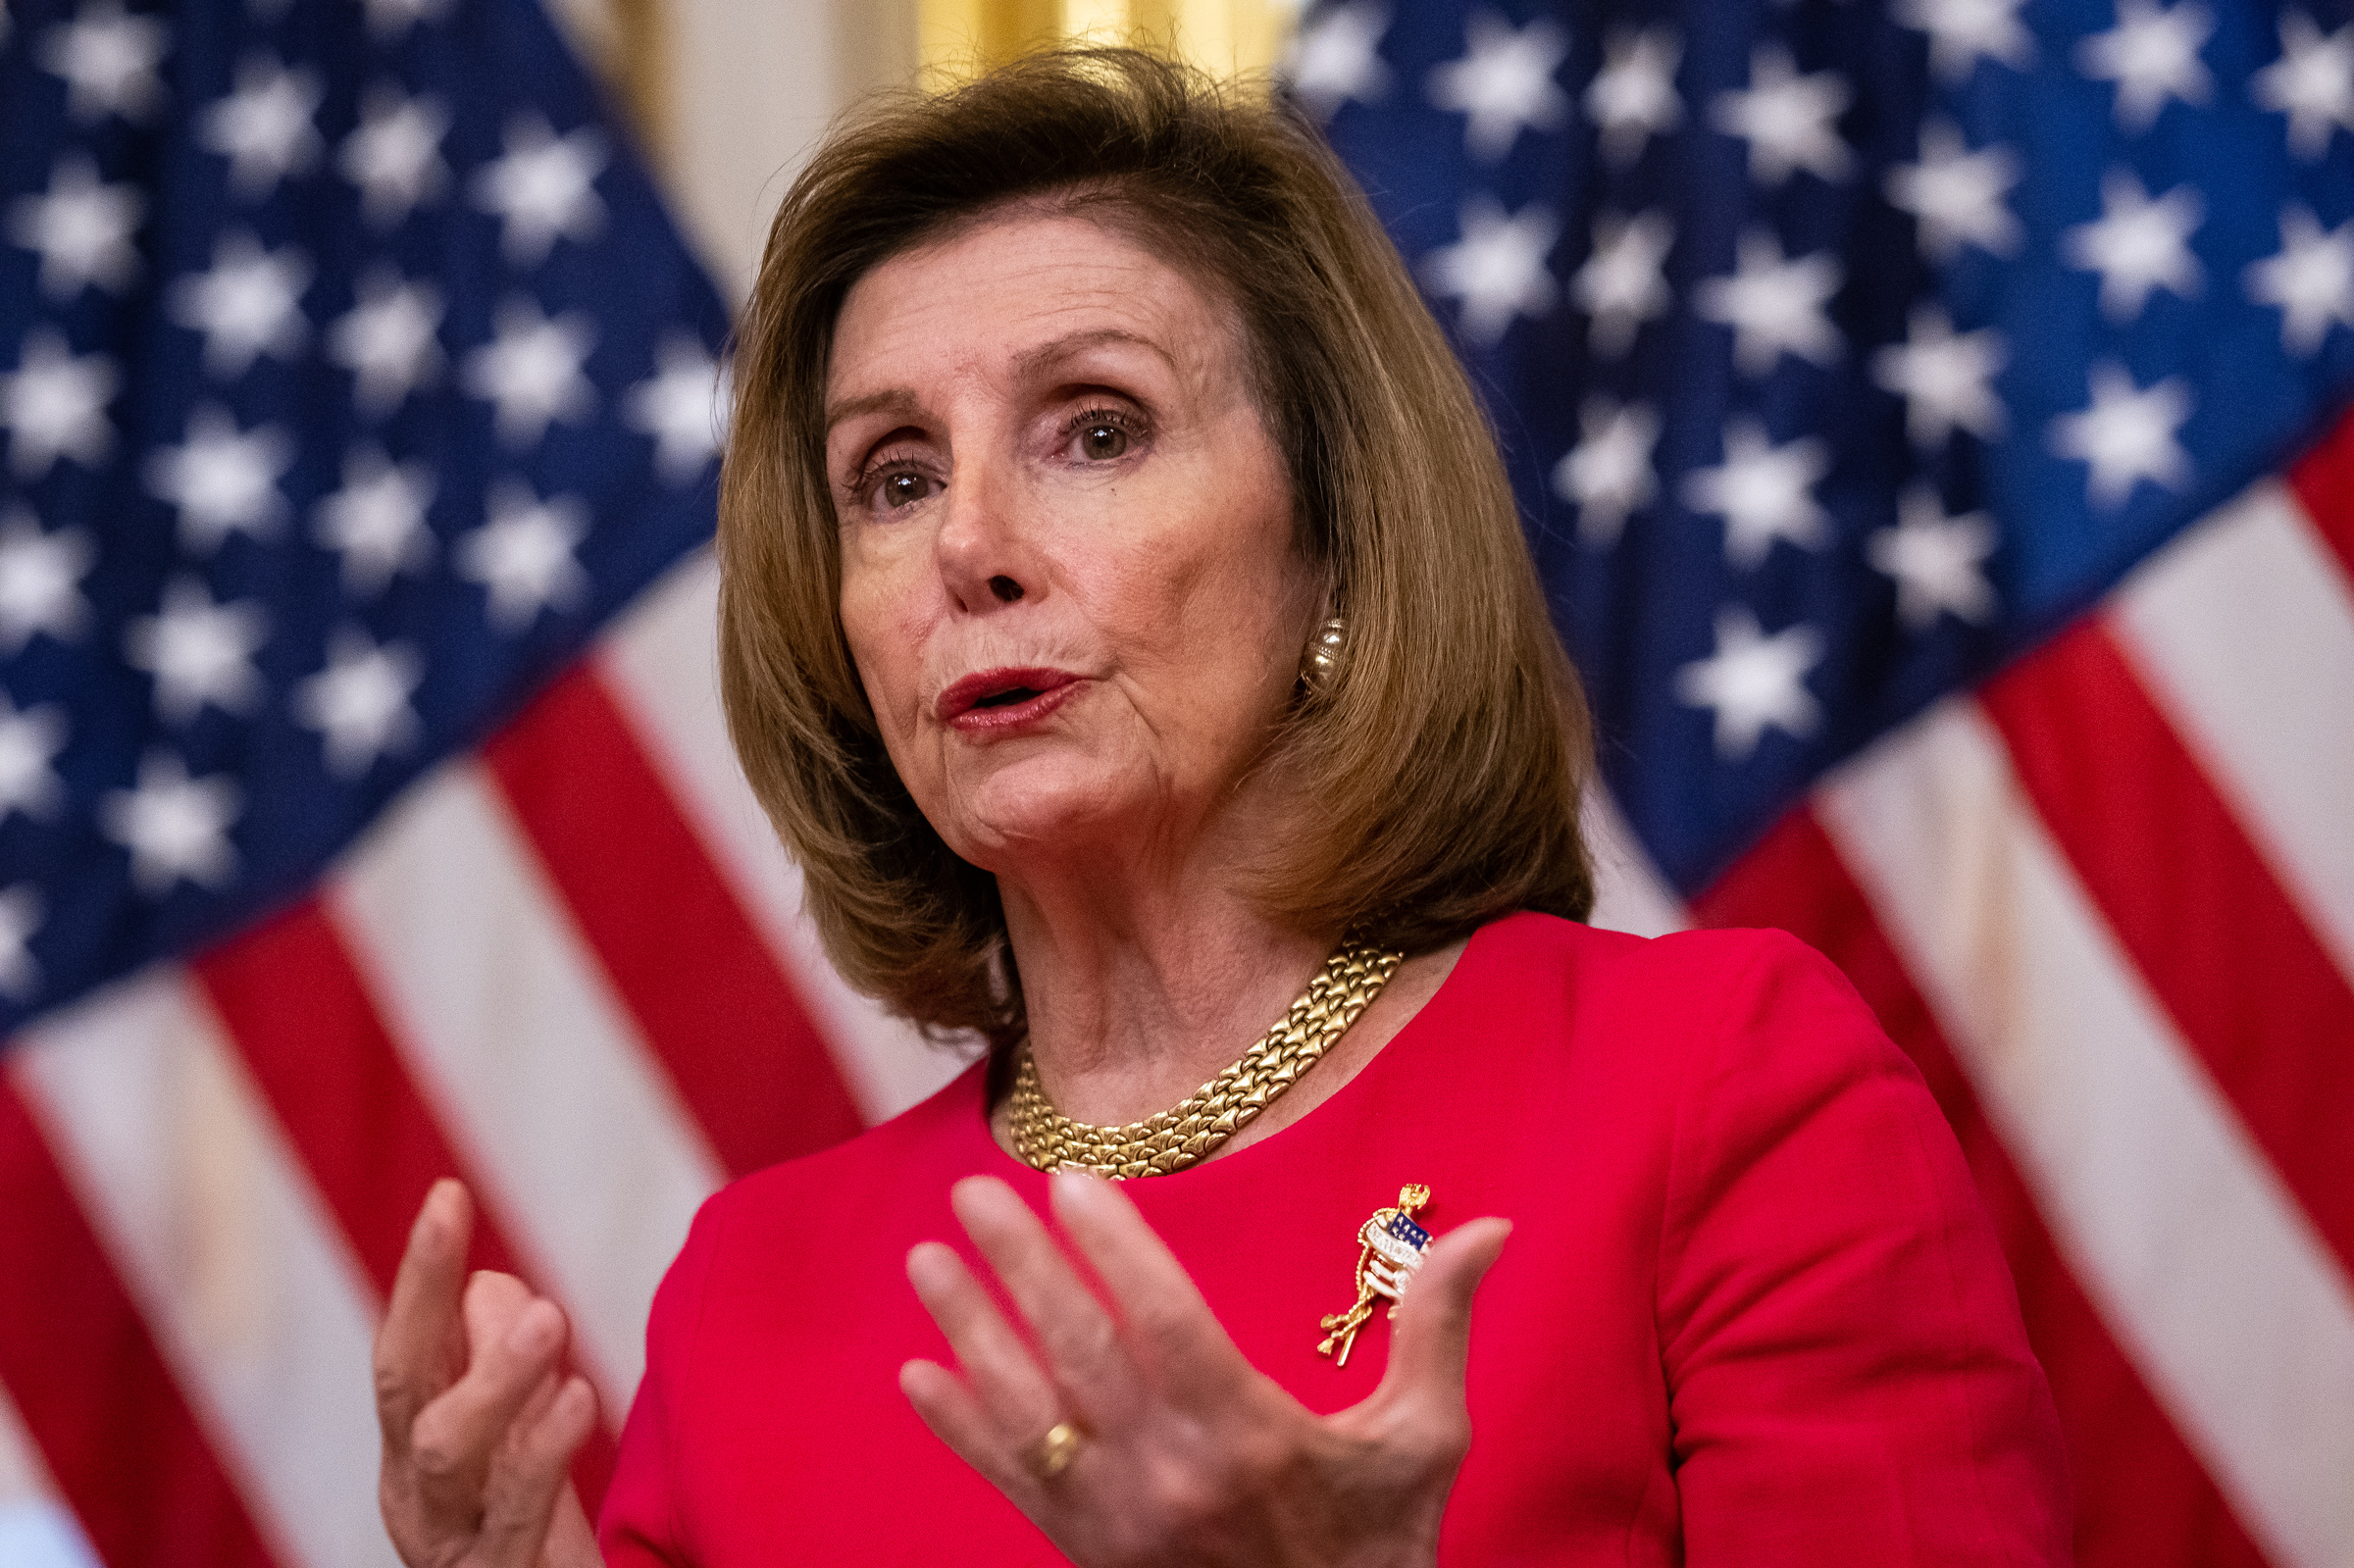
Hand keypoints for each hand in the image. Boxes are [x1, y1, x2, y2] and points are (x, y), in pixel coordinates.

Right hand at [374, 1180, 603, 1567]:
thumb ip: (500, 1365)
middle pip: (402, 1384)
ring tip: (547, 1319)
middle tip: (458, 1215)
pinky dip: (542, 1451)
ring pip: (447, 1453)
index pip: (407, 1347)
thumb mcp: (517, 1442)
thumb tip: (492, 1284)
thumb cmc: (532, 1537)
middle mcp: (416, 1492)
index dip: (420, 1272)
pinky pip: (513, 1515)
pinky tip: (578, 1398)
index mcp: (413, 1447)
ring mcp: (454, 1542)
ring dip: (494, 1376)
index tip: (447, 1192)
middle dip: (421, 1293)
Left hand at [900, 1172, 1509, 1567]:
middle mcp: (1173, 1474)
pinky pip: (1014, 1482)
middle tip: (971, 1193)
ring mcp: (1120, 1521)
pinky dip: (960, 1429)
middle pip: (1081, 1351)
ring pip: (1031, 1410)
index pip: (1166, 1321)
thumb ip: (1439, 1326)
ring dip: (971, 1332)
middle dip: (1020, 1266)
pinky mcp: (1089, 1555)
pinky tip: (918, 1376)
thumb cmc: (1382, 1551)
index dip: (1114, 1249)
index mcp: (1252, 1435)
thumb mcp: (1425, 1440)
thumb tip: (1490, 1227)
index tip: (1068, 1182)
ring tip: (926, 1262)